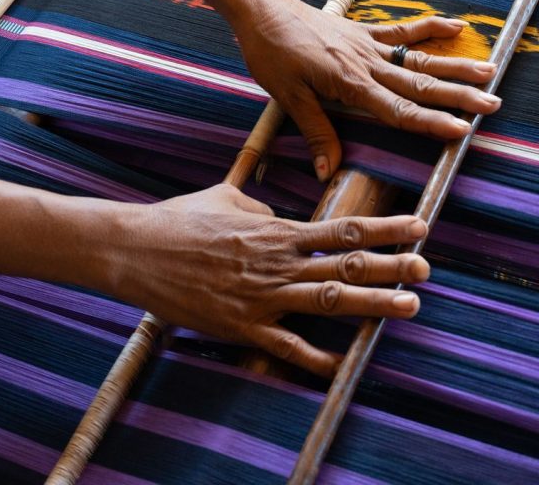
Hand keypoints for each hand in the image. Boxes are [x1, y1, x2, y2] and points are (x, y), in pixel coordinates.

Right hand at [112, 185, 428, 377]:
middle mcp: (277, 263)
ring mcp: (262, 296)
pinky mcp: (242, 326)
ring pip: (328, 301)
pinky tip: (341, 365)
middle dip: (391, 266)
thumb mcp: (224, 198)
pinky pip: (286, 346)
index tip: (417, 225)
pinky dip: (315, 358)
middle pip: (345, 265)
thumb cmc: (179, 219)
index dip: (384, 228)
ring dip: (372, 305)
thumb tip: (279, 217)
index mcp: (275, 231)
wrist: (137, 249)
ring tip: (409, 306)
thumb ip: (259, 207)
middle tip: (427, 268)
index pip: (341, 229)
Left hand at [231, 0, 499, 177]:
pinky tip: (455, 27)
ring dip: (454, 64)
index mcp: (349, 82)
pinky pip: (401, 30)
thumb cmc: (270, 52)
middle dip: (457, 95)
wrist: (261, 10)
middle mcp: (365, 63)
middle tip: (491, 104)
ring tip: (489, 69)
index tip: (460, 130)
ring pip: (418, 57)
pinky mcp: (361, 31)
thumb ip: (316, 131)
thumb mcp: (288, 97)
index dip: (430, 122)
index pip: (397, 108)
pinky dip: (429, 28)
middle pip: (419, 82)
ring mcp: (366, 44)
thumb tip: (328, 171)